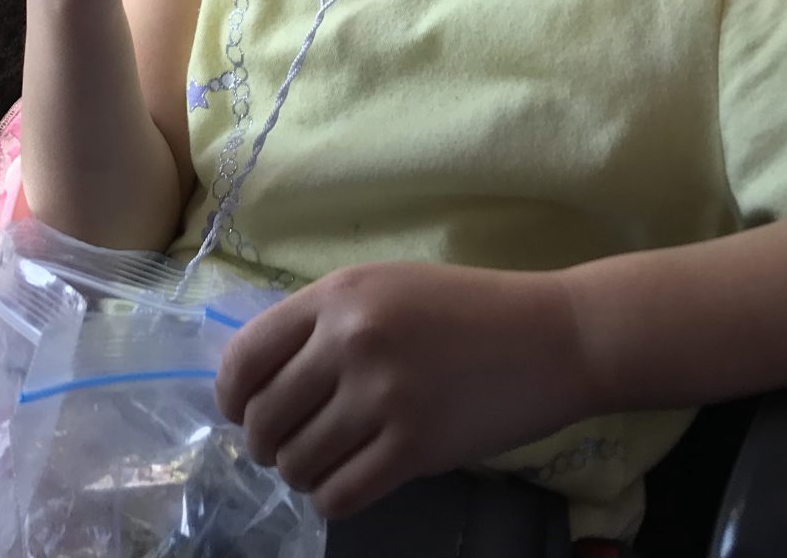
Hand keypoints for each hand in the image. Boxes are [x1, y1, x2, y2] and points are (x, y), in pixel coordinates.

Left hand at [216, 263, 582, 519]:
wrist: (555, 336)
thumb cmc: (468, 310)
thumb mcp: (386, 289)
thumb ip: (323, 323)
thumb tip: (258, 380)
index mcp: (338, 295)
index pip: (244, 358)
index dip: (232, 397)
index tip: (242, 412)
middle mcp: (351, 341)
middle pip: (263, 418)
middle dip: (267, 443)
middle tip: (290, 446)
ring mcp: (383, 396)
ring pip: (297, 463)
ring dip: (302, 473)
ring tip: (326, 462)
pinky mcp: (415, 447)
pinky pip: (339, 495)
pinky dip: (333, 498)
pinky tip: (351, 482)